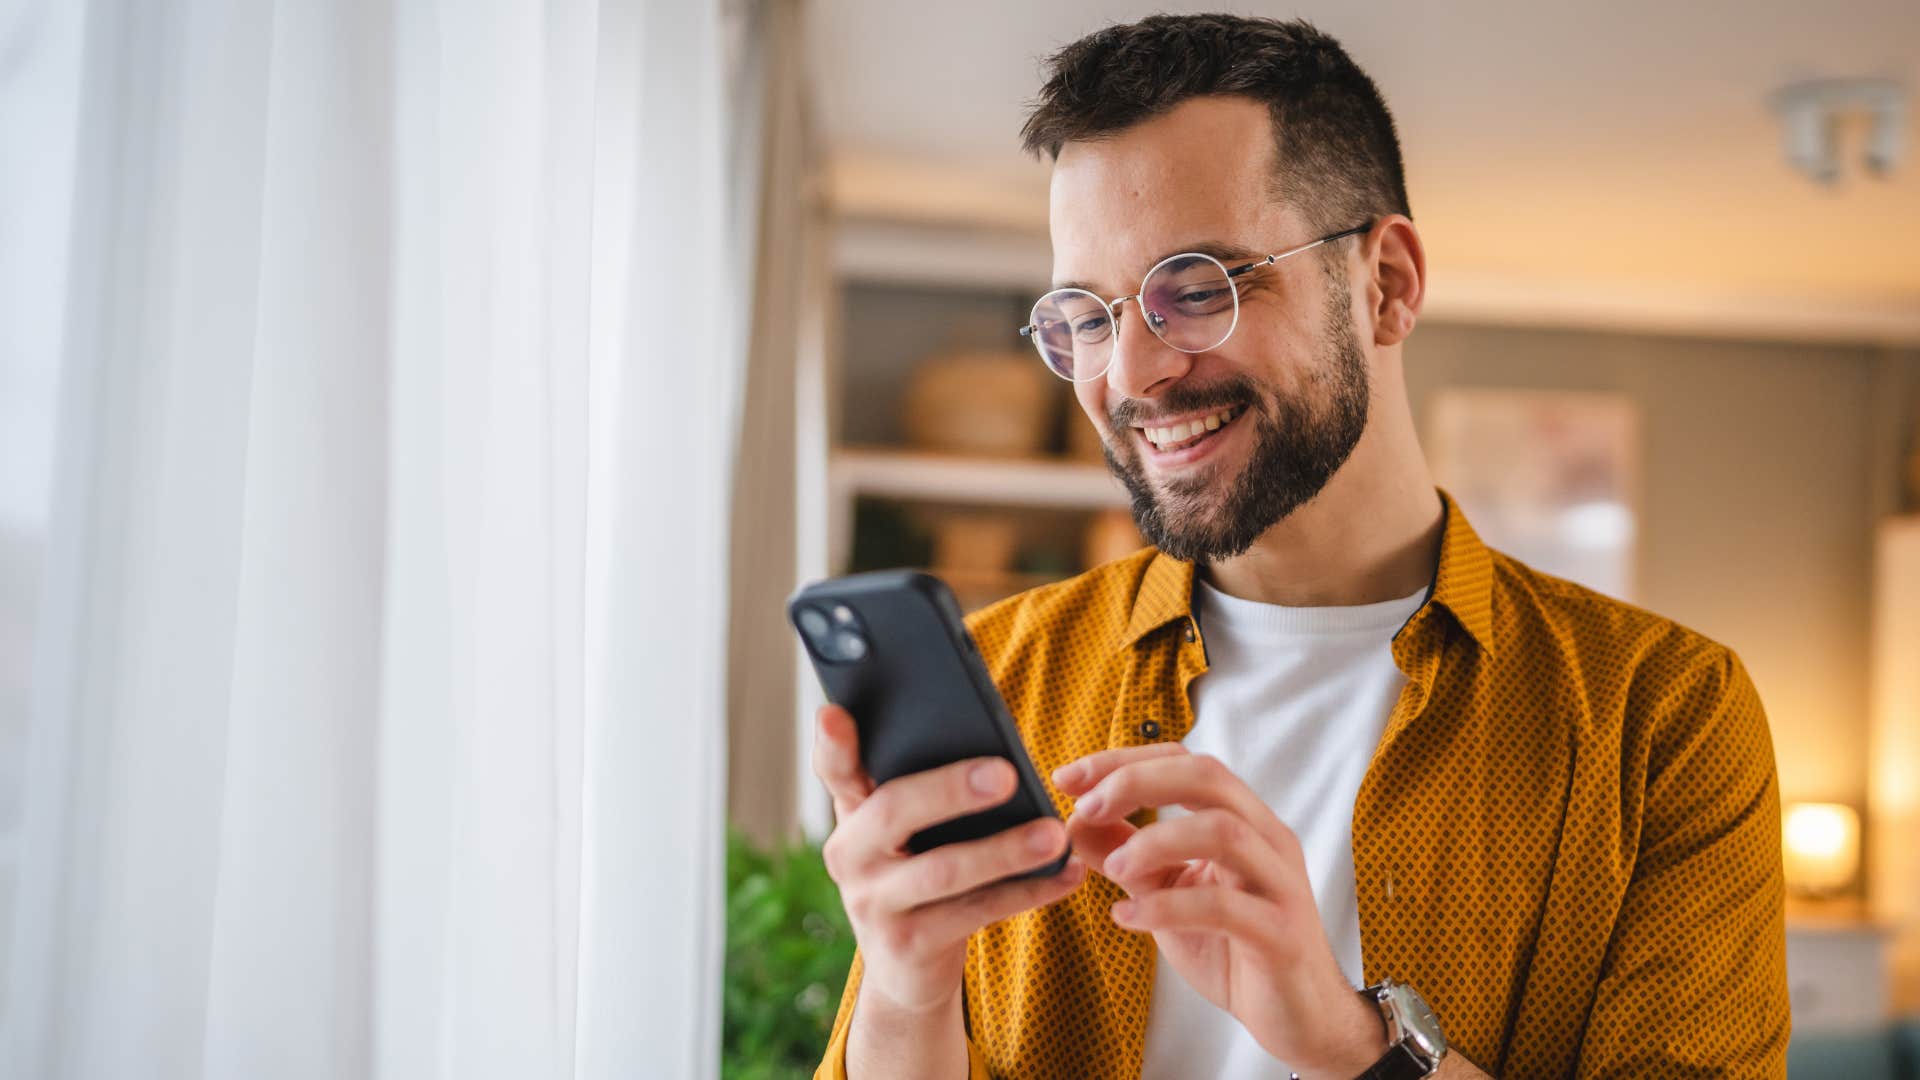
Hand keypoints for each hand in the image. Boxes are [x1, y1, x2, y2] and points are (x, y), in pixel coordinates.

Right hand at [812, 704, 1086, 1015]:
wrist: (906, 974)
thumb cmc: (919, 879)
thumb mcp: (905, 836)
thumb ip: (924, 791)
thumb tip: (996, 750)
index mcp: (852, 814)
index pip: (834, 770)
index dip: (832, 743)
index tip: (833, 713)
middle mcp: (849, 856)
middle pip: (894, 812)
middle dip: (951, 790)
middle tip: (1007, 774)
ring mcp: (874, 904)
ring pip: (942, 870)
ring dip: (1004, 850)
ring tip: (1053, 834)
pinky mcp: (908, 946)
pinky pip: (975, 913)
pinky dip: (1027, 891)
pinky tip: (1065, 874)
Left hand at [1053, 743, 1382, 1076]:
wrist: (1298, 1017)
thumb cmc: (1235, 950)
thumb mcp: (1168, 894)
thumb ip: (1127, 855)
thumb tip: (1074, 823)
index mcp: (1244, 821)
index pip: (1185, 761)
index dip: (1124, 761)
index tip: (1067, 777)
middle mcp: (1268, 840)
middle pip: (1208, 777)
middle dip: (1137, 782)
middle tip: (1085, 808)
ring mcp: (1279, 885)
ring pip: (1224, 831)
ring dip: (1154, 842)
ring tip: (1112, 870)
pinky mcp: (1281, 935)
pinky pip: (1225, 907)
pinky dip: (1167, 908)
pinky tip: (1127, 919)